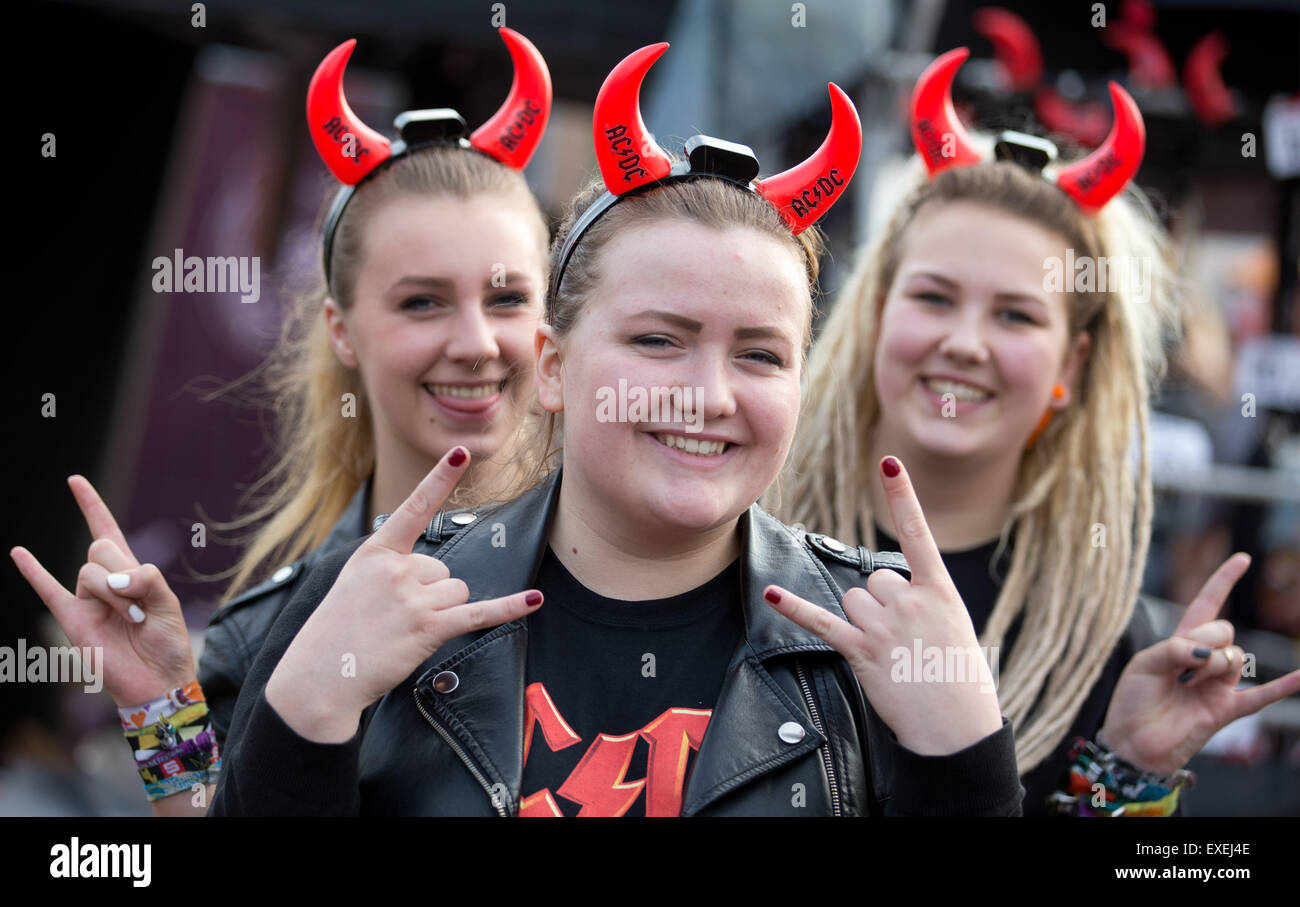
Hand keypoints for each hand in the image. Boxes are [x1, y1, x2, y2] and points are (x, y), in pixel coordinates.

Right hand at [10, 476, 195, 707]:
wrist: (158, 681)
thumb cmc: (167, 643)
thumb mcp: (168, 602)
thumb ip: (145, 578)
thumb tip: (113, 579)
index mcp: (130, 572)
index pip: (106, 531)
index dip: (91, 506)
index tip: (75, 482)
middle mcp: (104, 582)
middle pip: (100, 548)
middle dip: (124, 573)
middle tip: (141, 606)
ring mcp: (85, 600)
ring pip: (89, 573)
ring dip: (117, 595)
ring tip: (132, 620)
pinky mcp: (73, 621)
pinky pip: (48, 590)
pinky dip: (33, 571)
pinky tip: (19, 552)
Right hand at [265, 447, 543, 742]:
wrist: (320, 676)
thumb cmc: (337, 632)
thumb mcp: (355, 582)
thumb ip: (392, 566)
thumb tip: (438, 574)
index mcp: (376, 552)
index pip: (414, 508)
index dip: (440, 478)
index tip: (462, 452)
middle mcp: (397, 569)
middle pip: (444, 570)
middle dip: (429, 593)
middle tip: (394, 617)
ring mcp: (413, 598)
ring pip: (458, 591)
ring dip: (442, 612)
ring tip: (404, 629)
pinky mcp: (429, 627)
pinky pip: (479, 613)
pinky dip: (509, 608)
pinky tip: (533, 600)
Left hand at [763, 456, 1002, 754]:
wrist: (958, 731)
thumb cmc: (960, 680)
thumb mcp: (954, 628)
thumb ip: (922, 600)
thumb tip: (885, 590)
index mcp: (941, 592)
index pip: (918, 534)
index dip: (902, 495)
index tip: (888, 461)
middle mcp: (911, 602)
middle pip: (875, 578)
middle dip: (883, 603)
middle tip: (906, 639)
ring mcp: (885, 627)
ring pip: (853, 599)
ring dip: (863, 620)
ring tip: (890, 651)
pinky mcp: (863, 651)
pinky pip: (823, 622)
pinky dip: (796, 609)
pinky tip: (773, 594)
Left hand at [1099, 552, 1299, 774]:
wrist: (1132, 743)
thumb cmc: (1132, 701)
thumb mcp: (1144, 664)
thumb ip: (1175, 649)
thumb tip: (1211, 652)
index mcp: (1181, 643)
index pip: (1206, 605)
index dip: (1222, 581)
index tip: (1242, 558)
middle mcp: (1204, 661)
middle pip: (1223, 631)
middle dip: (1204, 640)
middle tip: (1182, 666)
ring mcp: (1218, 685)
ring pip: (1234, 657)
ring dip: (1212, 667)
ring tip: (1188, 685)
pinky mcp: (1225, 710)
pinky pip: (1262, 696)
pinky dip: (1284, 687)